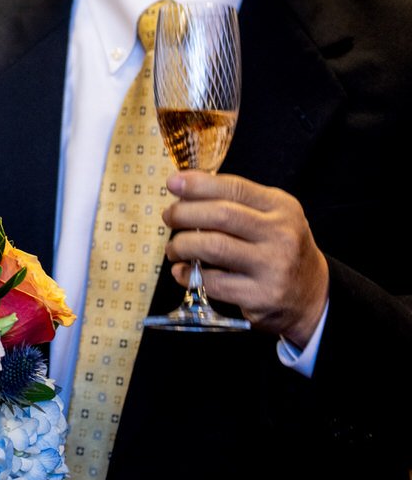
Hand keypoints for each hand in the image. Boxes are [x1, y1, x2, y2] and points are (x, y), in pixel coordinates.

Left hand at [163, 170, 329, 345]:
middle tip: (169, 217)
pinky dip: (188, 274)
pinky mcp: (261, 296)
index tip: (173, 183)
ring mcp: (273, 267)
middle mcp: (281, 234)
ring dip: (182, 245)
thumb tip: (183, 186)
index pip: (235, 188)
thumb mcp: (270, 216)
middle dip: (184, 213)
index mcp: (281, 207)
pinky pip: (213, 282)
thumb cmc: (278, 248)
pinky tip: (182, 271)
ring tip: (174, 248)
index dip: (198, 184)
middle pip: (221, 215)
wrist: (311, 295)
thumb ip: (234, 201)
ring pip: (213, 247)